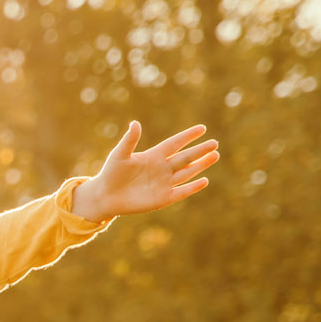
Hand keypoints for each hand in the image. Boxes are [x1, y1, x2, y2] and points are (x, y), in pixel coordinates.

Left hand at [71, 121, 217, 219]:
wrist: (105, 196)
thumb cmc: (111, 173)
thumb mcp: (119, 155)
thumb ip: (129, 140)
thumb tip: (135, 123)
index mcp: (153, 156)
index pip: (175, 143)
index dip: (188, 136)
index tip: (202, 128)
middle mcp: (162, 168)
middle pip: (185, 157)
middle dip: (200, 151)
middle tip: (215, 143)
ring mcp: (164, 183)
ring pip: (187, 172)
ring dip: (201, 165)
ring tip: (215, 155)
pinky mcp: (163, 198)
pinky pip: (181, 191)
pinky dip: (192, 187)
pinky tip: (204, 180)